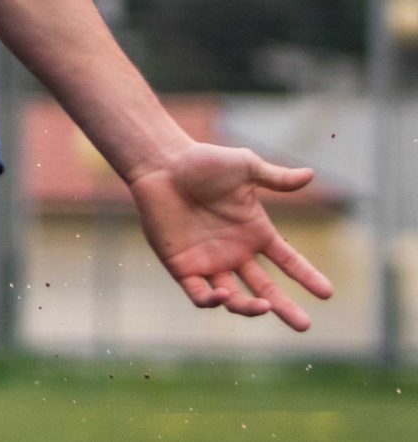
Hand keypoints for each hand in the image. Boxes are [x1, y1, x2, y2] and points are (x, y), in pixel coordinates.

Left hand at [124, 140, 333, 330]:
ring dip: (249, 307)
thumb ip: (275, 177)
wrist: (160, 163)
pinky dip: (211, 301)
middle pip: (265, 289)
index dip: (307, 277)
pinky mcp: (182, 266)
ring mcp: (209, 261)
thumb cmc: (201, 162)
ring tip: (264, 306)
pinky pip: (199, 294)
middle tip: (304, 326)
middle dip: (285, 308)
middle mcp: (235, 252)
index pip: (288, 261)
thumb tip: (310, 174)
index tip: (327, 293)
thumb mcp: (244, 167)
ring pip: (234, 298)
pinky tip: (223, 295)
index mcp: (255, 232)